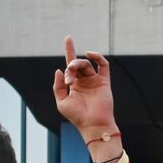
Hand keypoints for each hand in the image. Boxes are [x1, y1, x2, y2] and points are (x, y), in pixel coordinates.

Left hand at [53, 36, 120, 158]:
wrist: (93, 125)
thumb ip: (58, 86)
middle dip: (70, 66)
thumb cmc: (77, 117)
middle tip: (68, 78)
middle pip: (76, 64)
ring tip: (73, 74)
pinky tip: (89, 54)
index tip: (68, 38)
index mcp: (75, 85)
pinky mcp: (104, 82)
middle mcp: (85, 81)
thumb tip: (59, 70)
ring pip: (86, 64)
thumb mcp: (62, 102)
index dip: (69, 50)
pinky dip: (97, 57)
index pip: (71, 65)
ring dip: (77, 65)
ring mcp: (95, 81)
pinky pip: (103, 65)